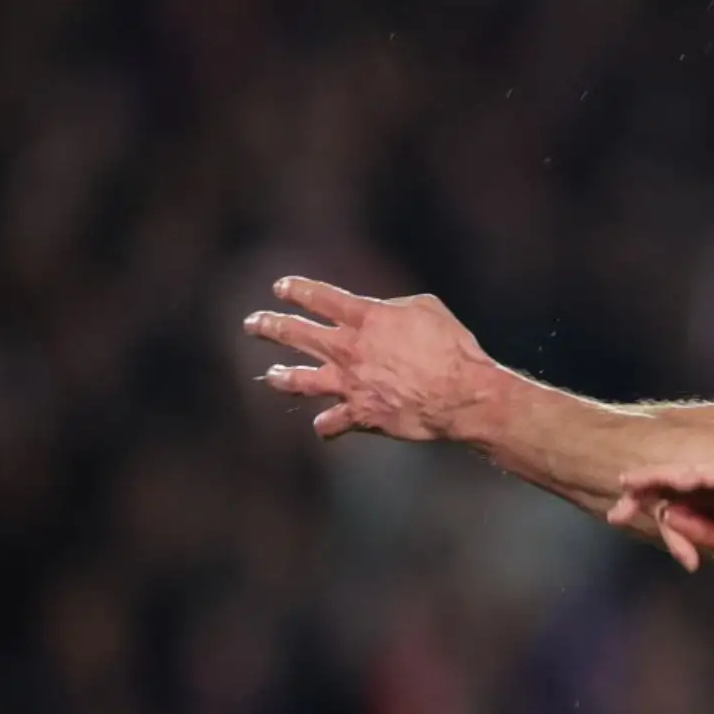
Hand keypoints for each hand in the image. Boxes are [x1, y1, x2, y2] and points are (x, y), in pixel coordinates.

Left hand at [243, 277, 496, 440]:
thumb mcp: (427, 308)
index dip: (297, 290)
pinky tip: (324, 426)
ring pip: (299, 380)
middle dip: (270, 326)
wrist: (460, 393)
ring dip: (282, 376)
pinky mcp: (360, 414)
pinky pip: (331, 424)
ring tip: (271, 374)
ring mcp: (349, 384)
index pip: (319, 298)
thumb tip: (381, 312)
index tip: (281, 287)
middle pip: (296, 334)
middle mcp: (349, 349)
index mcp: (366, 318)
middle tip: (253, 323)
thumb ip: (395, 307)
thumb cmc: (451, 347)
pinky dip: (327, 425)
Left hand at [609, 465, 713, 582]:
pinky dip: (697, 477)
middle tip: (615, 501)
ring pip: (691, 476)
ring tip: (632, 481)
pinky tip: (676, 480)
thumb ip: (699, 533)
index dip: (643, 503)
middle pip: (674, 483)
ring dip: (661, 478)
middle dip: (642, 489)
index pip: (671, 500)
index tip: (615, 514)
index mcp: (712, 510)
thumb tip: (668, 513)